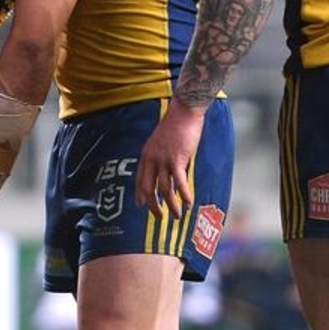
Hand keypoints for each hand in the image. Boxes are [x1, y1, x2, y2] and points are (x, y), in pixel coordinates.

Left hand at [135, 98, 206, 217]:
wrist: (184, 112)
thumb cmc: (175, 125)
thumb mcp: (161, 142)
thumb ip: (161, 156)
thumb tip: (167, 170)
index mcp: (146, 154)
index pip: (140, 179)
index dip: (140, 194)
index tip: (140, 205)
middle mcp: (152, 159)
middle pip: (149, 188)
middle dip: (153, 206)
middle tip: (159, 217)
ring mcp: (164, 160)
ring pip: (164, 189)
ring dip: (171, 205)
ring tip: (177, 215)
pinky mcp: (177, 159)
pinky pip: (179, 183)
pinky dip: (184, 195)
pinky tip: (189, 203)